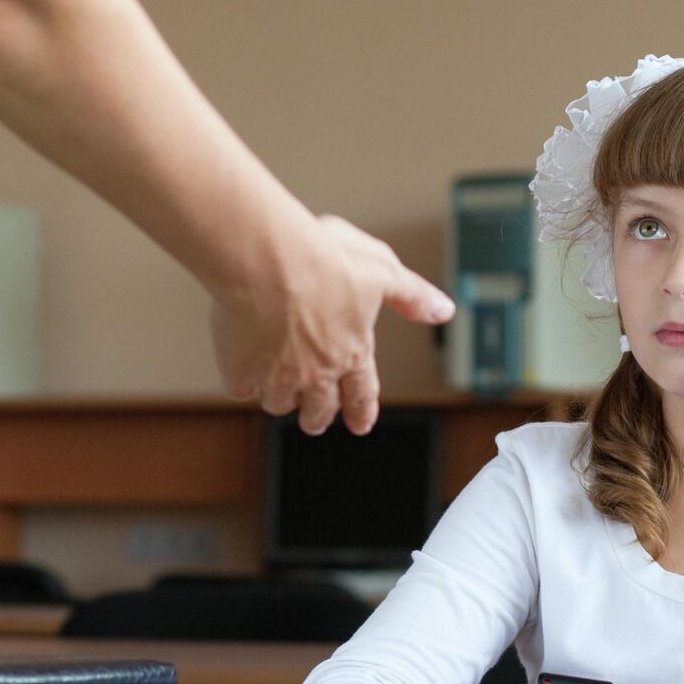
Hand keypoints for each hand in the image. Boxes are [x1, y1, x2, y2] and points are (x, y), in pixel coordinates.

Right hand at [211, 215, 454, 435]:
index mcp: (352, 350)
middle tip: (314, 420)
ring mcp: (278, 376)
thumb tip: (443, 310)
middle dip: (318, 416)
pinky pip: (240, 388)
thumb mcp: (382, 269)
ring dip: (279, 397)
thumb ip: (412, 295)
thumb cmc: (323, 259)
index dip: (362, 410)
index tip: (360, 424)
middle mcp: (317, 372)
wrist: (268, 260)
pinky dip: (241, 381)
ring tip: (274, 388)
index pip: (362, 392)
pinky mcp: (241, 370)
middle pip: (318, 410)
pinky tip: (240, 369)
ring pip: (278, 402)